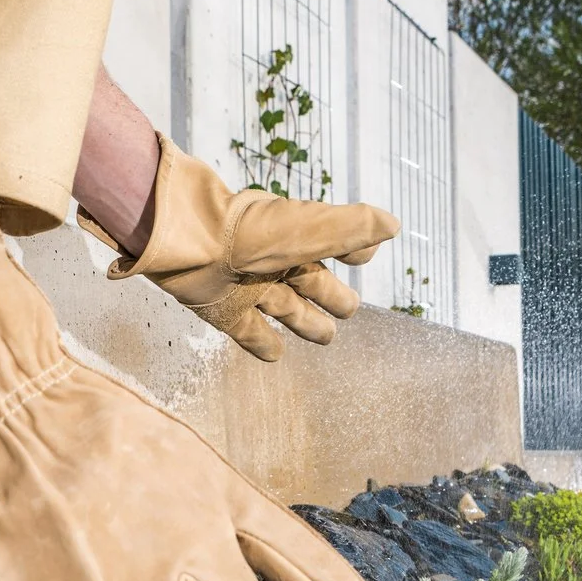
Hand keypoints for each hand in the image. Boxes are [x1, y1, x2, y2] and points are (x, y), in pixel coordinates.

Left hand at [80, 135, 398, 361]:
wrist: (188, 244)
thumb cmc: (252, 232)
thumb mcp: (311, 228)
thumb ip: (353, 227)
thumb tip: (393, 225)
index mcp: (299, 240)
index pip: (334, 245)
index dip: (352, 249)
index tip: (364, 256)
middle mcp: (275, 264)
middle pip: (313, 285)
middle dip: (332, 297)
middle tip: (348, 311)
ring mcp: (249, 289)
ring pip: (287, 310)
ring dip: (306, 323)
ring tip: (325, 336)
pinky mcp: (225, 312)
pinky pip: (249, 333)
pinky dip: (264, 344)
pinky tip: (276, 355)